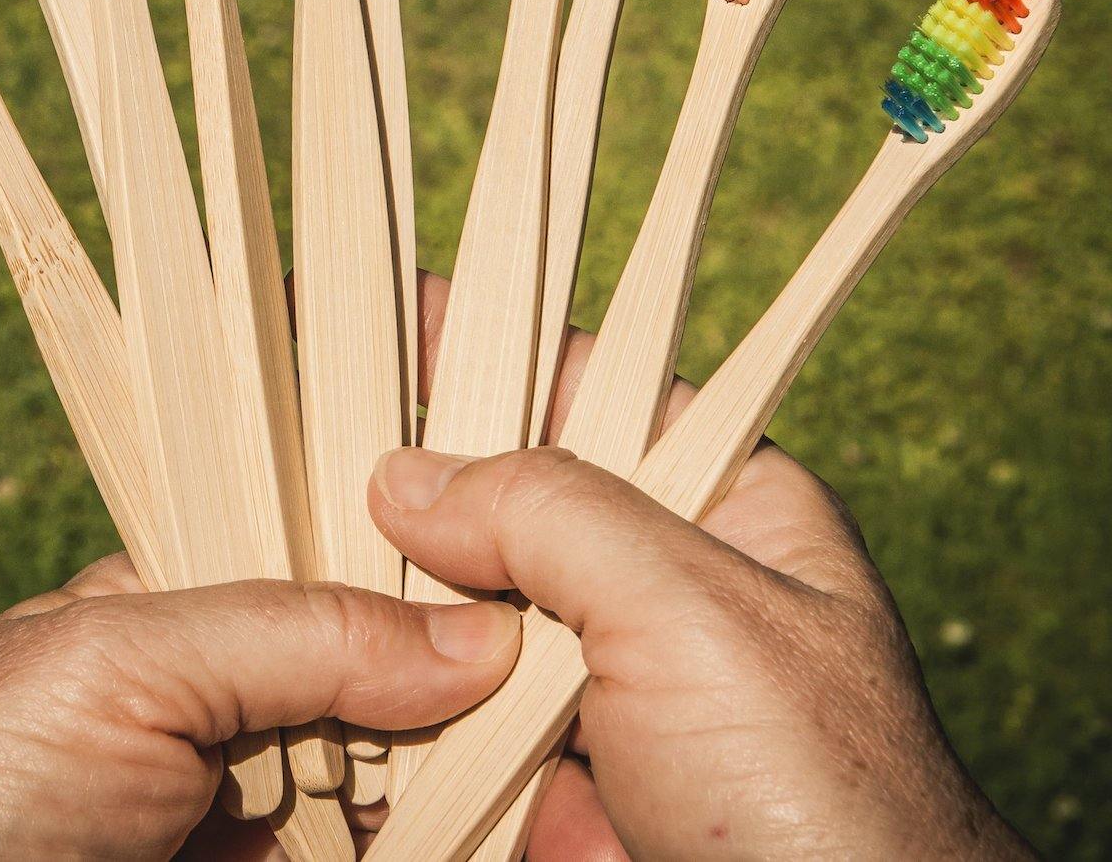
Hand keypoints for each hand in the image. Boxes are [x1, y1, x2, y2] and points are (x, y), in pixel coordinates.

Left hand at [0, 554, 520, 859]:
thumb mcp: (122, 663)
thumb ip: (293, 629)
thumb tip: (474, 634)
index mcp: (192, 604)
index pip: (340, 555)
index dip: (429, 558)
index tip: (528, 563)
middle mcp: (238, 701)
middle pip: (388, 669)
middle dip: (472, 673)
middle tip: (571, 667)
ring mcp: (259, 807)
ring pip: (398, 775)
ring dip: (475, 772)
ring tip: (562, 748)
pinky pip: (379, 850)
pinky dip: (443, 837)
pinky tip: (504, 824)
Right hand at [369, 279, 1032, 859]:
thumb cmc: (827, 799)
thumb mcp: (694, 614)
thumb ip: (552, 515)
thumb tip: (406, 477)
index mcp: (719, 504)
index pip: (587, 382)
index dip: (490, 343)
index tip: (387, 312)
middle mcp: (652, 582)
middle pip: (506, 498)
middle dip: (412, 477)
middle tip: (303, 439)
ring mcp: (596, 682)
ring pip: (462, 607)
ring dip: (385, 593)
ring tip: (284, 541)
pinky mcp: (549, 775)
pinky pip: (447, 712)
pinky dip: (387, 698)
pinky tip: (318, 663)